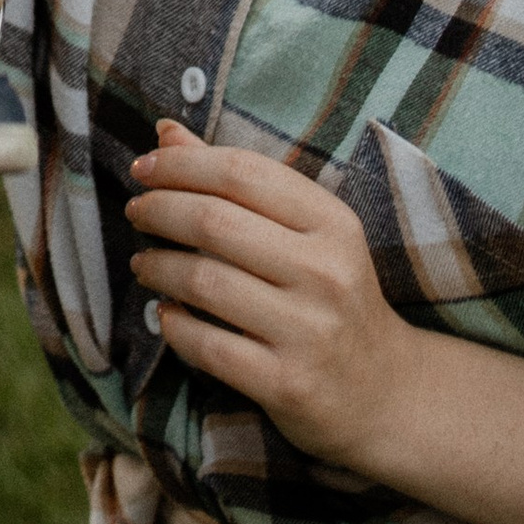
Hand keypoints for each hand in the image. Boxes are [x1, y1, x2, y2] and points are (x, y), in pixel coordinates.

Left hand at [126, 123, 419, 474]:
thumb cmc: (332, 296)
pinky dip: (174, 325)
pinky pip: (207, 345)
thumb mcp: (306, 233)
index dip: (181, 164)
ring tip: (143, 264)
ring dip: (157, 267)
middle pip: (214, 222)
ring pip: (204, 281)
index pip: (242, 172)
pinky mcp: (288, 384)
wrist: (387, 391)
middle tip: (136, 212)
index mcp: (333, 223)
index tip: (144, 168)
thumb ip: (238, 182)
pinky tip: (165, 314)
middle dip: (159, 210)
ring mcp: (309, 331)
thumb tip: (165, 132)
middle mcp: (326, 272)